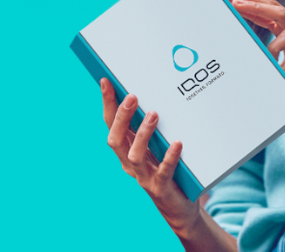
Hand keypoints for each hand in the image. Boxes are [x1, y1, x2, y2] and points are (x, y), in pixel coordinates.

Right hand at [101, 78, 200, 234]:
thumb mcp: (153, 142)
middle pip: (116, 140)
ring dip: (143, 134)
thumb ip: (147, 122)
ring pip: (135, 155)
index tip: (106, 80)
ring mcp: (144, 176)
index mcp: (125, 149)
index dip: (107, 103)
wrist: (177, 204)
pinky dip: (170, 157)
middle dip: (122, 117)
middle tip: (132, 96)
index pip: (111, 124)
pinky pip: (164, 171)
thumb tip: (147, 90)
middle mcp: (129, 162)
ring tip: (154, 114)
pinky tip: (178, 143)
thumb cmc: (164, 165)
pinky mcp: (161, 187)